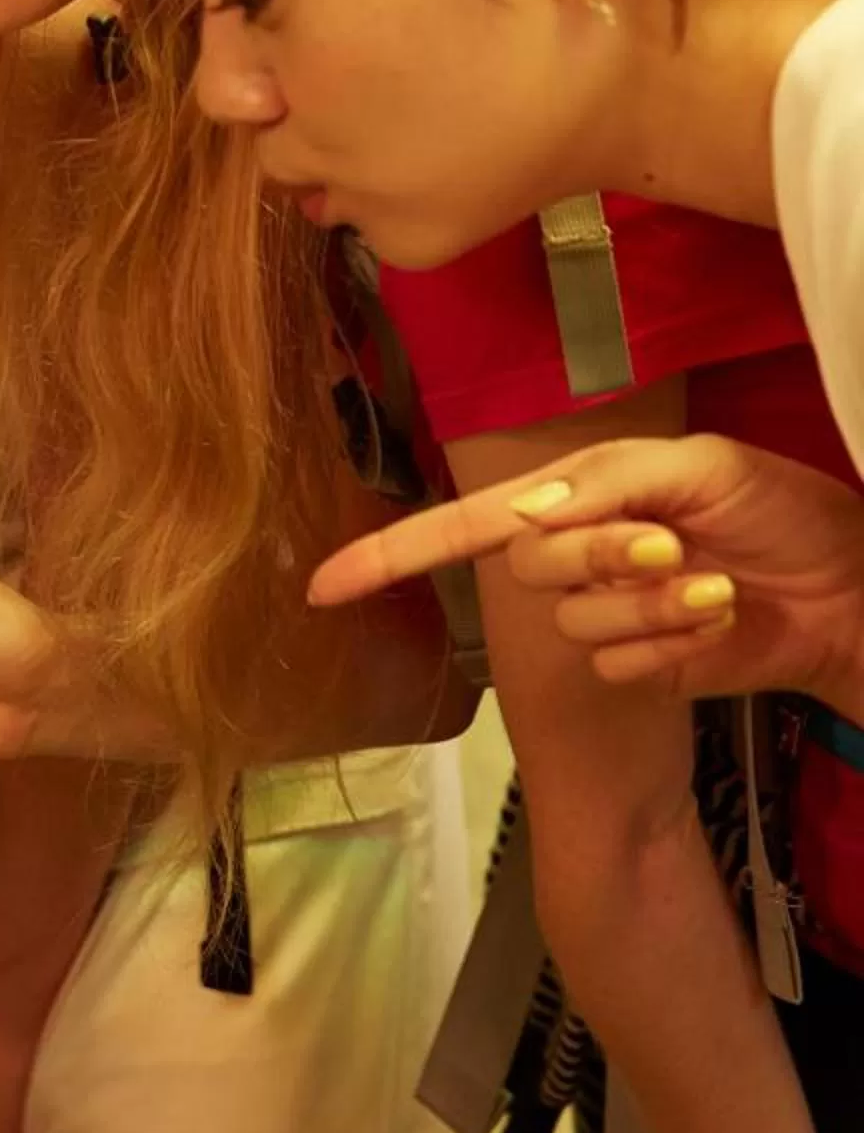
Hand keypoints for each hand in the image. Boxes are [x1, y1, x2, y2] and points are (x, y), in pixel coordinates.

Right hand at [307, 436, 863, 715]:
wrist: (853, 588)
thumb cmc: (783, 510)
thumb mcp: (700, 468)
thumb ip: (607, 482)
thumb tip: (523, 513)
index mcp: (577, 494)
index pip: (465, 524)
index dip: (391, 554)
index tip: (322, 586)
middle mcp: (577, 552)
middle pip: (529, 565)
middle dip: (601, 556)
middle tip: (673, 546)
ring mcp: (605, 612)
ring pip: (573, 622)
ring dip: (651, 605)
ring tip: (714, 589)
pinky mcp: (638, 662)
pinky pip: (615, 663)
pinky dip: (670, 642)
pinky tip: (715, 624)